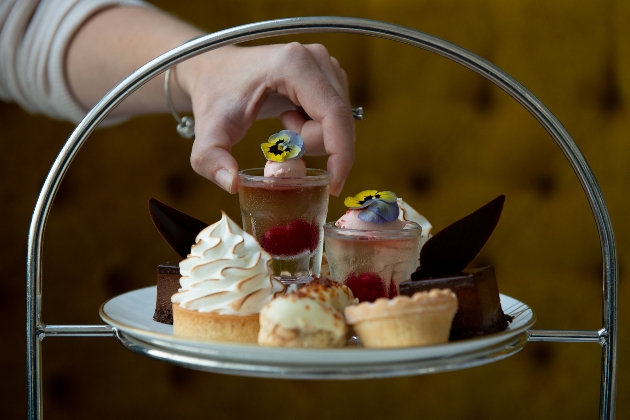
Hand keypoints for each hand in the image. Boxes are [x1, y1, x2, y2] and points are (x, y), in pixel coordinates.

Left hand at [175, 43, 354, 195]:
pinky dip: (317, 128)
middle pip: (338, 121)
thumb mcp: (208, 131)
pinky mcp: (328, 72)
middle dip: (313, 145)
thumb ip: (212, 159)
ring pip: (341, 121)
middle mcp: (315, 58)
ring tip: (282, 124)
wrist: (215, 71)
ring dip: (313, 137)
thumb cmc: (214, 96)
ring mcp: (325, 63)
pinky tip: (290, 117)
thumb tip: (233, 184)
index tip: (333, 186)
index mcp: (292, 65)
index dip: (341, 155)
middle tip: (279, 141)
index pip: (335, 115)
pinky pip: (338, 115)